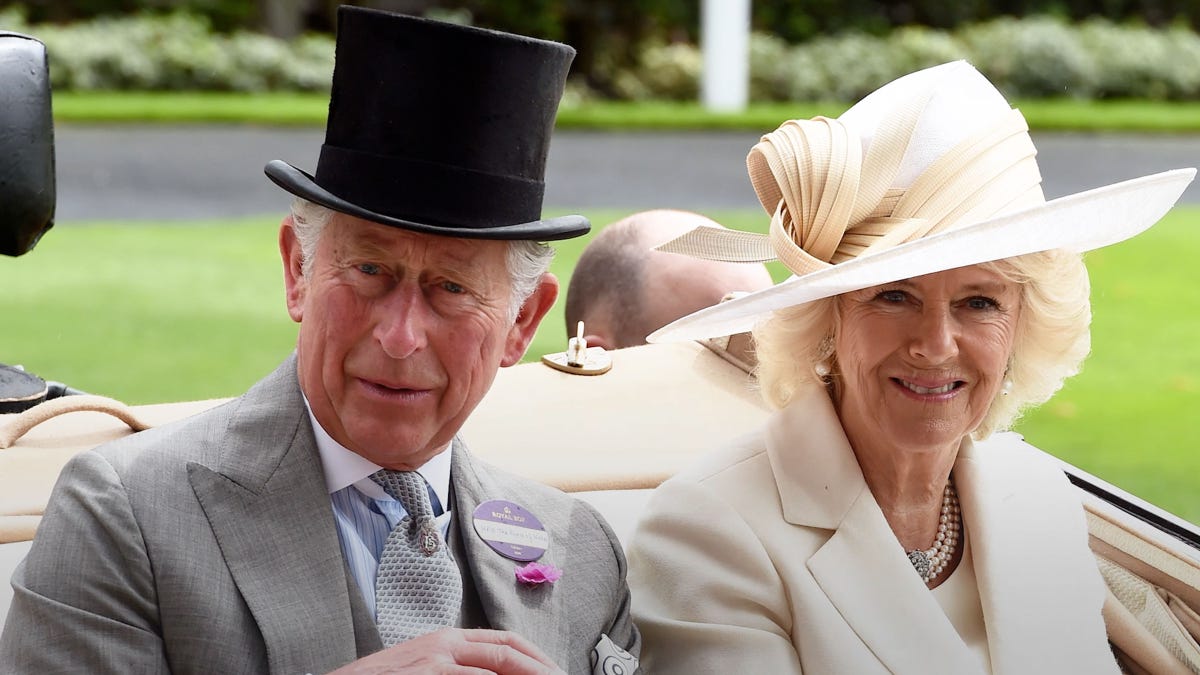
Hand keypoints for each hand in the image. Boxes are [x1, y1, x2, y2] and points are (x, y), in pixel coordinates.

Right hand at [328, 628, 565, 673]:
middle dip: (541, 668)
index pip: (503, 640)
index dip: (534, 657)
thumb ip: (454, 669)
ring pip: (498, 665)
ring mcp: (435, 660)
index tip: (554, 672)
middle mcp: (445, 644)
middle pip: (508, 651)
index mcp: (446, 639)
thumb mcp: (419, 668)